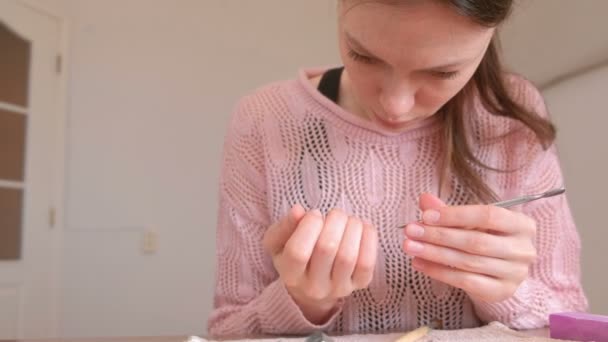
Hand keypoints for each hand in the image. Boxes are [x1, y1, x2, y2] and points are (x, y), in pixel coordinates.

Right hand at [263, 205, 377, 323]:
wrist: (312, 285)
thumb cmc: (294, 256)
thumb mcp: (278, 242)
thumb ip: (283, 226)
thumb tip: (298, 211)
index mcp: (290, 275)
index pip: (298, 252)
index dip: (308, 226)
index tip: (314, 213)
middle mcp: (314, 287)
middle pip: (326, 249)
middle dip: (333, 221)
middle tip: (334, 213)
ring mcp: (338, 288)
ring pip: (348, 255)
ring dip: (351, 227)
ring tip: (347, 219)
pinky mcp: (360, 284)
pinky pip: (367, 262)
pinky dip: (368, 238)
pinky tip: (361, 227)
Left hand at [402, 193, 536, 302]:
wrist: (501, 271)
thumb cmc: (486, 238)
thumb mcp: (471, 221)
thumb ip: (449, 211)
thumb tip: (425, 199)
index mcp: (522, 224)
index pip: (488, 216)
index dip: (455, 215)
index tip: (426, 215)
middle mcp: (523, 249)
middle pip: (476, 241)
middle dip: (439, 236)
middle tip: (411, 231)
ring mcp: (515, 273)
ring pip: (468, 262)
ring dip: (434, 254)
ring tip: (410, 246)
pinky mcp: (501, 291)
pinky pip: (465, 281)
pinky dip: (439, 272)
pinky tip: (420, 263)